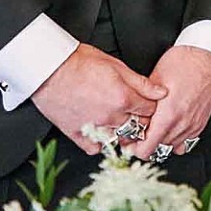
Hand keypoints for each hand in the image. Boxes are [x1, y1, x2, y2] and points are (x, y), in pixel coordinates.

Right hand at [30, 44, 167, 155]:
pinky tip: (102, 131)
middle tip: (138, 114)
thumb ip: (141, 83)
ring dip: (124, 133)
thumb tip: (161, 92)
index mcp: (123, 98)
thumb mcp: (117, 66)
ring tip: (121, 122)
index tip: (149, 104)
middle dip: (142, 121)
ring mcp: (94, 128)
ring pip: (119, 140)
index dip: (152, 106)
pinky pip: (95, 148)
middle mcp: (110, 117)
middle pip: (139, 127)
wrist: (49, 69)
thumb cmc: (80, 62)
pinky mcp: (76, 134)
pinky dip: (101, 142)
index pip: (151, 111)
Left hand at [126, 46, 210, 162]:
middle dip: (145, 142)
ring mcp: (193, 125)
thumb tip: (131, 116)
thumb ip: (142, 103)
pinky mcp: (201, 122)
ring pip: (170, 147)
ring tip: (155, 127)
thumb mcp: (154, 80)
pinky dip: (176, 138)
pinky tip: (170, 127)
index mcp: (168, 116)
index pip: (146, 149)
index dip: (133, 146)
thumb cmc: (184, 62)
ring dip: (160, 140)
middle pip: (157, 150)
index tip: (129, 139)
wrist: (209, 55)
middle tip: (139, 130)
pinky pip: (185, 142)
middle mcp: (182, 124)